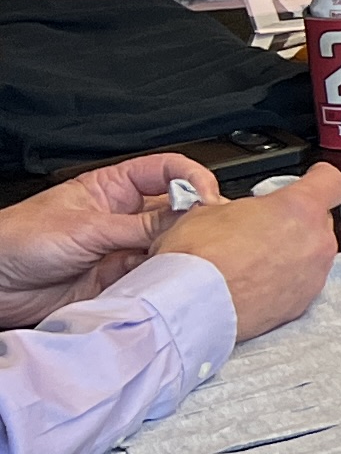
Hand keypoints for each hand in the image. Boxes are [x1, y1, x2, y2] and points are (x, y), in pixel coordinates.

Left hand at [0, 156, 213, 317]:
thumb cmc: (19, 240)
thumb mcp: (85, 227)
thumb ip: (139, 226)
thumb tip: (186, 218)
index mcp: (113, 188)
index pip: (167, 171)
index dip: (191, 179)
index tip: (206, 198)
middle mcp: (122, 217)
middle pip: (174, 210)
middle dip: (193, 220)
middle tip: (207, 233)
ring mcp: (121, 249)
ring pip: (166, 246)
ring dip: (177, 253)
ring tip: (185, 259)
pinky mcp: (118, 280)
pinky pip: (152, 278)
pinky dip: (162, 281)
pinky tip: (164, 281)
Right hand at [152, 163, 340, 338]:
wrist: (189, 306)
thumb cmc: (199, 259)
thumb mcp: (210, 209)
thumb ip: (240, 206)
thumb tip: (235, 212)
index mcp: (299, 208)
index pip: (330, 181)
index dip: (319, 178)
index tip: (313, 179)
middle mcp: (315, 241)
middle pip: (318, 221)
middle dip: (295, 222)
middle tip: (263, 228)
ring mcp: (313, 275)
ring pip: (310, 254)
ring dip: (290, 253)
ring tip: (251, 260)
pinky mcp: (301, 303)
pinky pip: (299, 284)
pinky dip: (283, 281)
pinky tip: (253, 283)